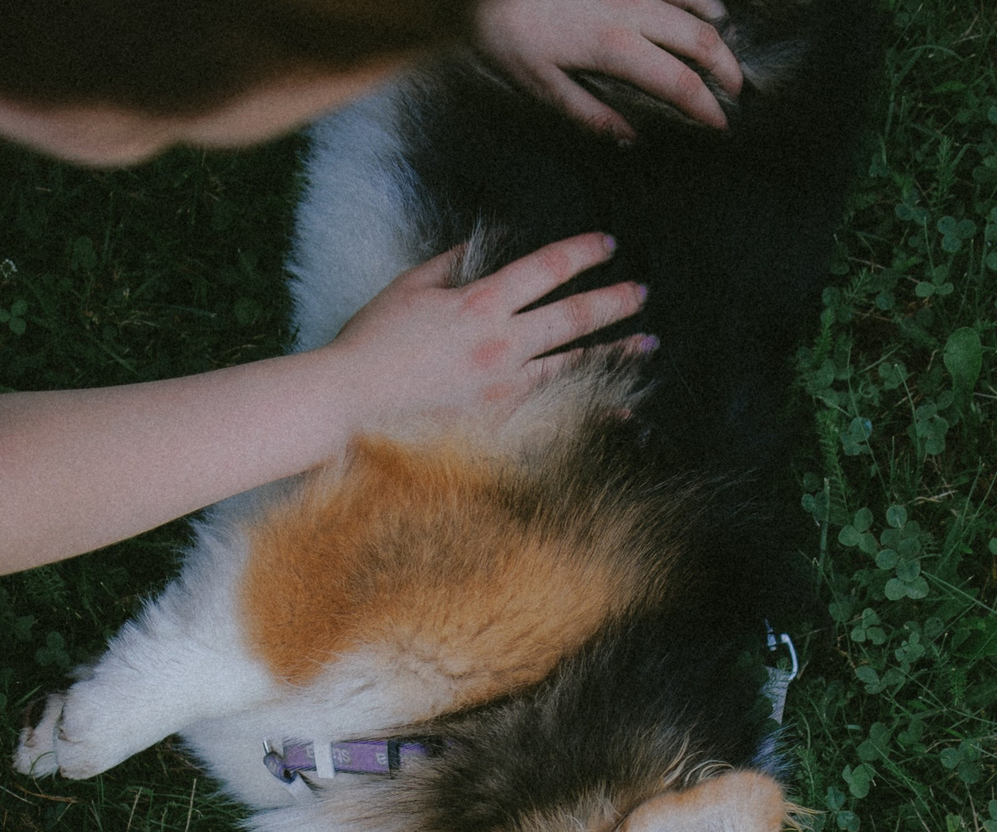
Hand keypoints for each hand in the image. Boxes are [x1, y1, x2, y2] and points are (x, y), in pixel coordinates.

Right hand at [320, 231, 648, 436]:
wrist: (349, 406)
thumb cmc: (371, 344)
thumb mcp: (408, 288)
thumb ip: (449, 263)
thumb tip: (482, 244)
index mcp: (480, 303)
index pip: (546, 268)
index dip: (582, 252)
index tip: (609, 243)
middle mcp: (501, 344)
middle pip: (574, 316)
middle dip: (614, 301)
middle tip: (642, 292)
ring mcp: (504, 388)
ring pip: (574, 364)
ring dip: (615, 351)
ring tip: (647, 341)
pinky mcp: (500, 424)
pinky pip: (558, 412)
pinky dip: (595, 409)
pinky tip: (622, 409)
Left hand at [476, 0, 743, 138]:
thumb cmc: (507, 33)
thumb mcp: (541, 86)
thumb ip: (590, 114)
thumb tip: (631, 138)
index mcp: (614, 47)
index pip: (679, 82)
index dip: (706, 106)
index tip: (720, 124)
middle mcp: (632, 9)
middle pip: (700, 40)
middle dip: (726, 68)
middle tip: (736, 91)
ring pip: (695, 2)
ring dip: (717, 31)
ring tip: (725, 53)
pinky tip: (707, 7)